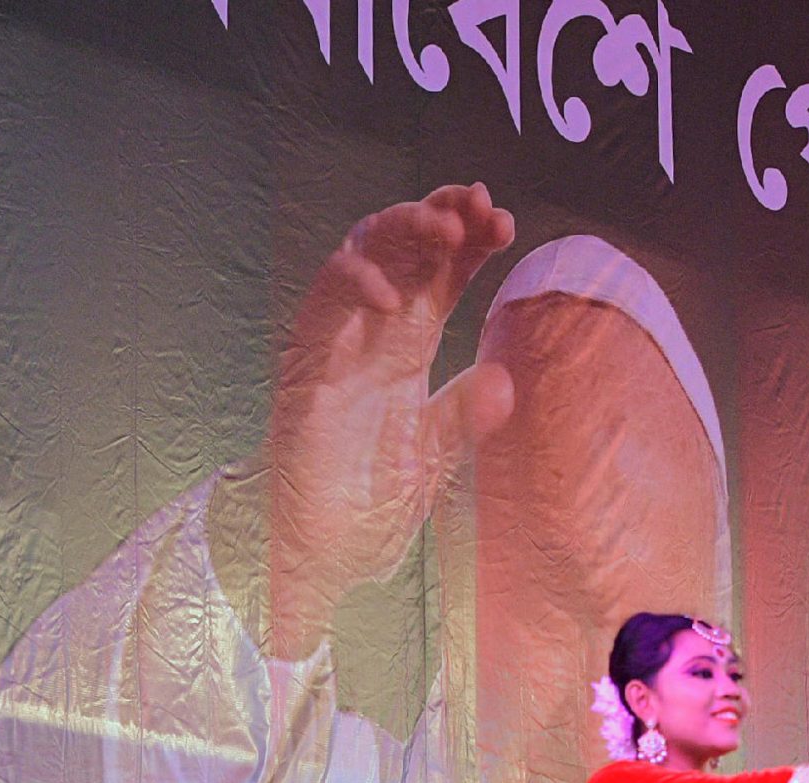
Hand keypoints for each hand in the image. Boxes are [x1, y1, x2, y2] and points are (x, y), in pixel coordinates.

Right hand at [261, 184, 517, 597]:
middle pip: (405, 247)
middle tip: (478, 203)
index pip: (442, 274)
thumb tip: (505, 380)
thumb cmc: (370, 504)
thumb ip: (466, 418)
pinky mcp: (303, 360)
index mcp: (409, 344)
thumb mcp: (434, 459)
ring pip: (362, 253)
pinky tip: (390, 297)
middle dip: (441, 215)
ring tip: (446, 230)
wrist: (319, 553)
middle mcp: (372, 331)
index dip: (471, 241)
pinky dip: (354, 286)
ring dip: (402, 230)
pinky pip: (324, 302)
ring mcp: (337, 339)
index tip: (503, 221)